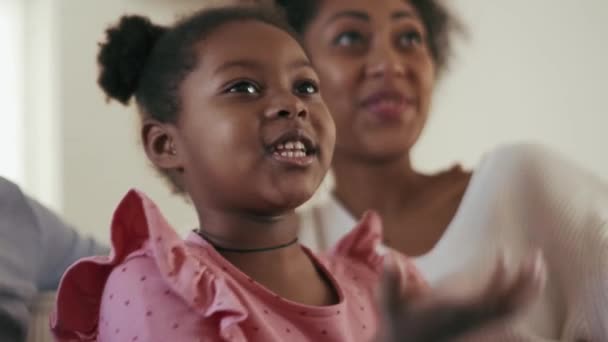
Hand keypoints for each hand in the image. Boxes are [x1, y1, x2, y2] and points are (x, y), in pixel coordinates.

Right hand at [377, 251, 545, 341]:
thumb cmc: (399, 323)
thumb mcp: (390, 303)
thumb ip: (391, 281)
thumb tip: (391, 259)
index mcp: (455, 314)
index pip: (486, 299)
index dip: (499, 279)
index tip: (504, 254)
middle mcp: (472, 320)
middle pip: (509, 307)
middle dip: (525, 284)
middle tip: (536, 257)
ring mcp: (478, 323)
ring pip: (513, 310)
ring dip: (529, 288)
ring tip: (536, 263)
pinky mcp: (480, 323)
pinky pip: (508, 311)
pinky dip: (520, 295)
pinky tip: (518, 274)